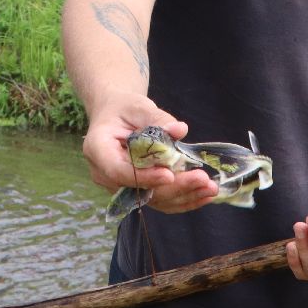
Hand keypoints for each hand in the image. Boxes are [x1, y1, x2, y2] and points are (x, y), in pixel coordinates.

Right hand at [81, 97, 215, 214]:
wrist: (116, 116)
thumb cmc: (124, 108)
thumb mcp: (138, 106)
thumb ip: (157, 119)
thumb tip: (179, 130)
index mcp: (98, 149)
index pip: (119, 171)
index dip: (145, 177)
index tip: (170, 175)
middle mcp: (104, 174)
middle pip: (140, 190)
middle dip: (174, 188)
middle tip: (203, 179)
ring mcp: (119, 186)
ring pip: (152, 200)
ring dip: (184, 196)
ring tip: (210, 188)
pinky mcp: (136, 191)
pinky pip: (159, 200)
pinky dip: (183, 199)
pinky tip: (204, 195)